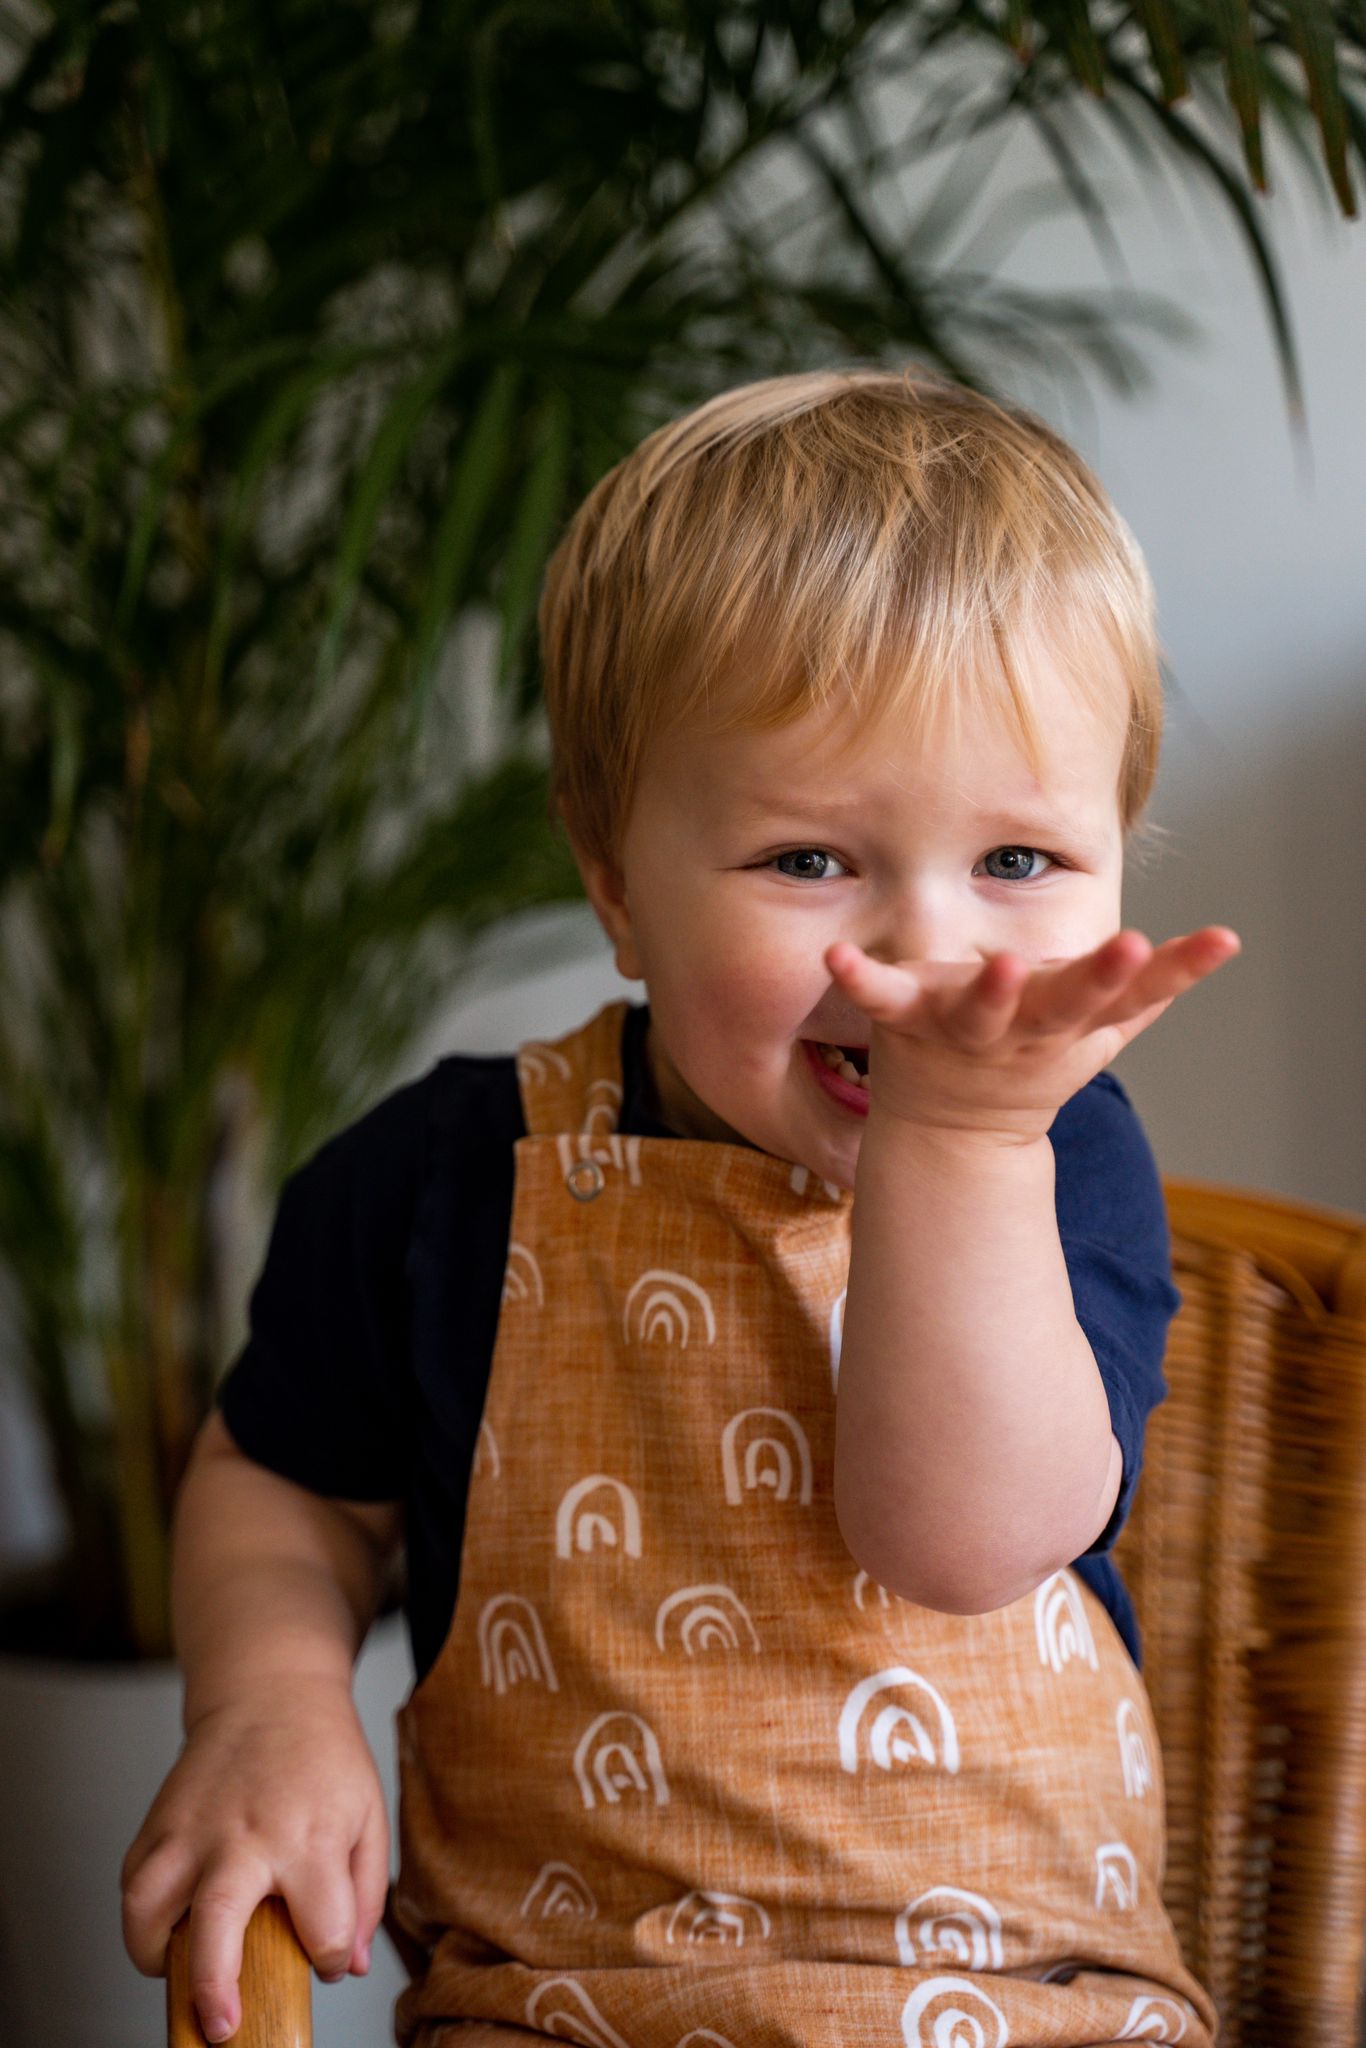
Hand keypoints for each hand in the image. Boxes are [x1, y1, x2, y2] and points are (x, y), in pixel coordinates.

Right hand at [121, 1676, 389, 2042]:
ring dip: (155, 1955)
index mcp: (311, 1837)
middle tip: (222, 2026)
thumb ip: (366, 1895)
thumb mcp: (368, 1815)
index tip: (325, 1953)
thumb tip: (347, 1966)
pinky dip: (141, 1918)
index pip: (324, 1926)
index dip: (329, 1956)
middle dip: (215, 1985)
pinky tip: (169, 1924)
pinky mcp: (159, 1822)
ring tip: (176, 1974)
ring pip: (149, 1906)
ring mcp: (195, 1829)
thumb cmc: (324, 1758)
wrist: (271, 1692)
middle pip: (219, 1920)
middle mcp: (248, 1836)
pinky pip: (133, 1885)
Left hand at [825, 924, 1240, 1144]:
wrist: (953, 1128)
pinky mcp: (907, 1019)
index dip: (1176, 970)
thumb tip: (1217, 947)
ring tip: (1006, 965)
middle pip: (1066, 1003)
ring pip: (984, 1011)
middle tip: (1132, 944)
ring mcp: (963, 1027)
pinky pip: (881, 999)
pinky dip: (860, 979)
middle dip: (1099, 976)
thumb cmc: (1029, 1059)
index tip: (1223, 938)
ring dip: (994, 991)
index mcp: (1070, 1022)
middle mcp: (1022, 1027)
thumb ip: (1145, 991)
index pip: (1131, 995)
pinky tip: (838, 955)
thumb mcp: (1094, 1030)